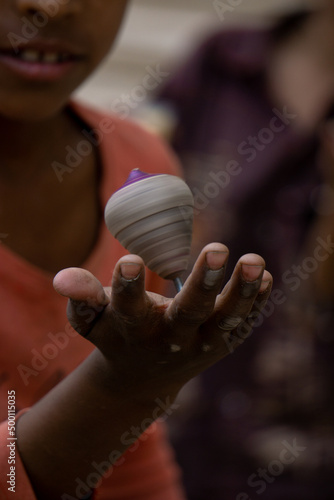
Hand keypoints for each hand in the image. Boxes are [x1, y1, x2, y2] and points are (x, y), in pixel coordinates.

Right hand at [53, 243, 271, 399]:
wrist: (144, 377)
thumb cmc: (116, 336)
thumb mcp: (92, 321)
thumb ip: (81, 298)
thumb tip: (63, 278)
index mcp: (133, 330)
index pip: (128, 308)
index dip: (127, 287)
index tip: (131, 261)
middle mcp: (170, 340)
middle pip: (188, 314)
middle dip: (203, 284)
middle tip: (217, 248)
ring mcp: (201, 345)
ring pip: (226, 321)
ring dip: (241, 293)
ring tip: (254, 261)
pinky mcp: (222, 343)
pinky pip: (243, 324)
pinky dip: (255, 304)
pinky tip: (264, 278)